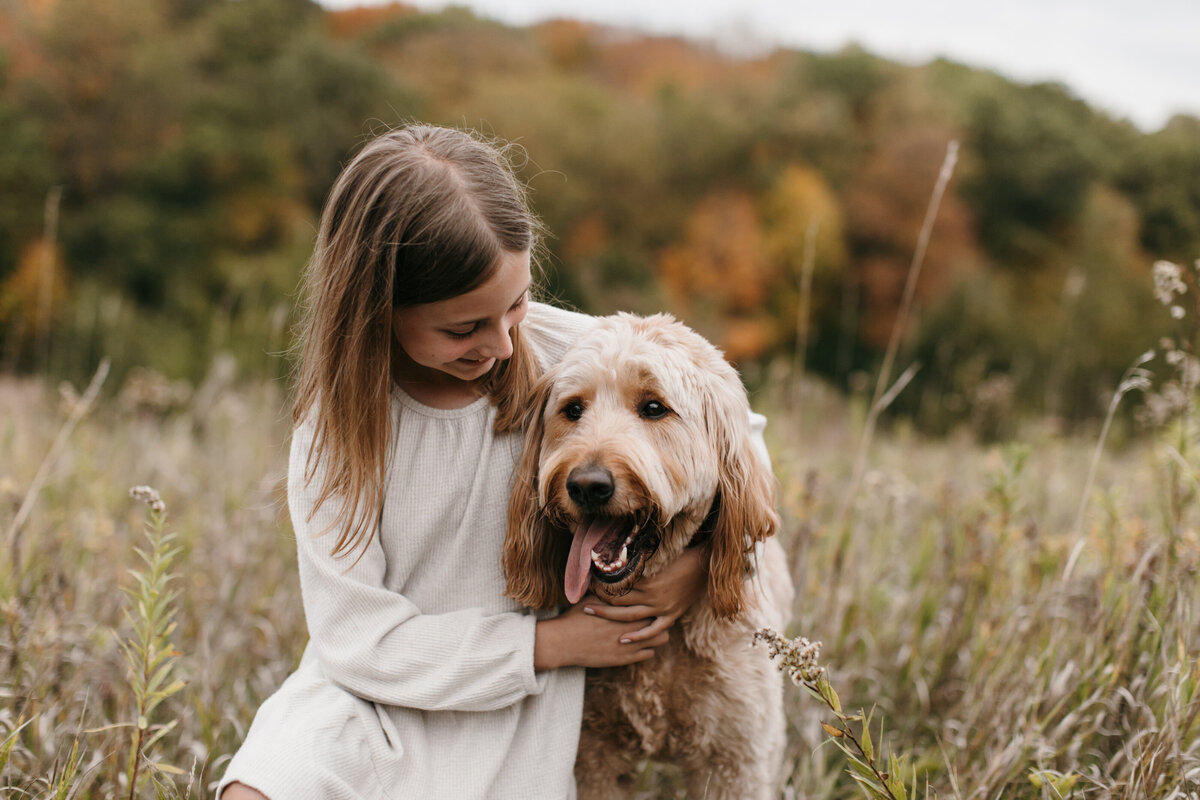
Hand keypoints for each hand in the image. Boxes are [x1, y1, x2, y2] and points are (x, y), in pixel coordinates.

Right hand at [533, 599, 668, 669]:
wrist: (564, 642)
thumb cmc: (576, 617)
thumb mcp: (593, 599)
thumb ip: (610, 592)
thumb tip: (616, 577)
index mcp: (626, 609)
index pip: (652, 602)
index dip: (653, 601)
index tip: (651, 600)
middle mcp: (632, 626)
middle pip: (661, 619)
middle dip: (659, 616)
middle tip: (654, 613)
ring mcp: (631, 644)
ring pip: (660, 639)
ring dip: (656, 633)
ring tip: (650, 629)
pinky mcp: (626, 659)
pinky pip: (649, 654)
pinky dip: (647, 648)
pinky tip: (639, 643)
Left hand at [582, 545, 707, 642]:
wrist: (706, 565)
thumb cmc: (682, 554)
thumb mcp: (660, 555)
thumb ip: (640, 558)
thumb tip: (619, 552)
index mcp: (649, 579)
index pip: (618, 582)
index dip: (601, 581)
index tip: (588, 579)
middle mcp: (653, 596)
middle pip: (619, 599)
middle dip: (600, 598)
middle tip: (583, 597)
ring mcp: (662, 608)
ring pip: (630, 616)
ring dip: (609, 615)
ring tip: (591, 612)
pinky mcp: (671, 616)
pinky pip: (652, 630)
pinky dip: (638, 636)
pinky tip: (623, 640)